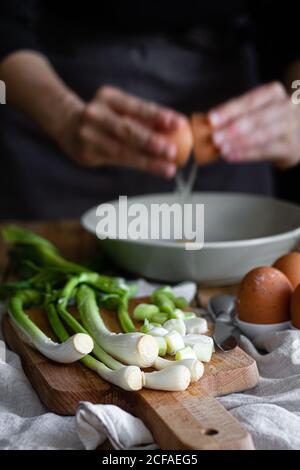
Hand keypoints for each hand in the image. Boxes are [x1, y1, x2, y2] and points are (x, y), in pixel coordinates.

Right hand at [64, 86, 184, 177]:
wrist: (66, 123)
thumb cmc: (104, 117)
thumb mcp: (119, 108)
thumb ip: (142, 118)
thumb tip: (176, 130)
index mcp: (108, 97)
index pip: (137, 106)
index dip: (158, 115)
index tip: (178, 123)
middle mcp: (96, 114)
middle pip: (127, 130)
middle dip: (151, 141)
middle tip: (172, 151)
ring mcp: (89, 135)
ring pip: (123, 151)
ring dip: (148, 160)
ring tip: (168, 168)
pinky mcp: (87, 153)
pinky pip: (117, 161)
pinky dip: (139, 165)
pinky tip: (155, 168)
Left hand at [208, 82, 299, 167]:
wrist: (297, 133)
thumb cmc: (268, 119)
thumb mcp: (257, 108)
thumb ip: (236, 114)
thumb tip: (208, 123)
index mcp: (273, 93)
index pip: (249, 100)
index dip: (229, 110)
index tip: (211, 119)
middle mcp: (285, 107)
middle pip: (257, 117)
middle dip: (233, 128)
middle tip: (214, 137)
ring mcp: (290, 127)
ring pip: (262, 135)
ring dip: (239, 143)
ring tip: (221, 149)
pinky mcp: (290, 147)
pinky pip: (266, 151)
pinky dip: (246, 154)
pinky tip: (230, 156)